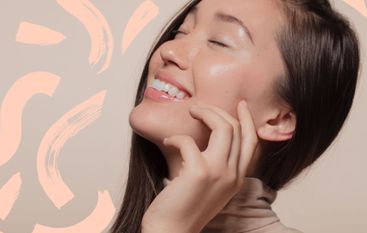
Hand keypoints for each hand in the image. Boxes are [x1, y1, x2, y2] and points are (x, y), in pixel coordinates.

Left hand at [141, 100, 257, 232]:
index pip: (252, 142)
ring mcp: (218, 173)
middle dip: (219, 111)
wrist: (171, 231)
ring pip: (223, 128)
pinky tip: (169, 141)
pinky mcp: (198, 172)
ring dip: (205, 113)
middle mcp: (233, 175)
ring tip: (192, 112)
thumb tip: (208, 138)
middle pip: (237, 130)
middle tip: (201, 107)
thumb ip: (217, 165)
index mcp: (237, 179)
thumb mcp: (210, 186)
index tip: (240, 105)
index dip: (248, 120)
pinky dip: (176, 137)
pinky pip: (189, 141)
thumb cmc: (185, 207)